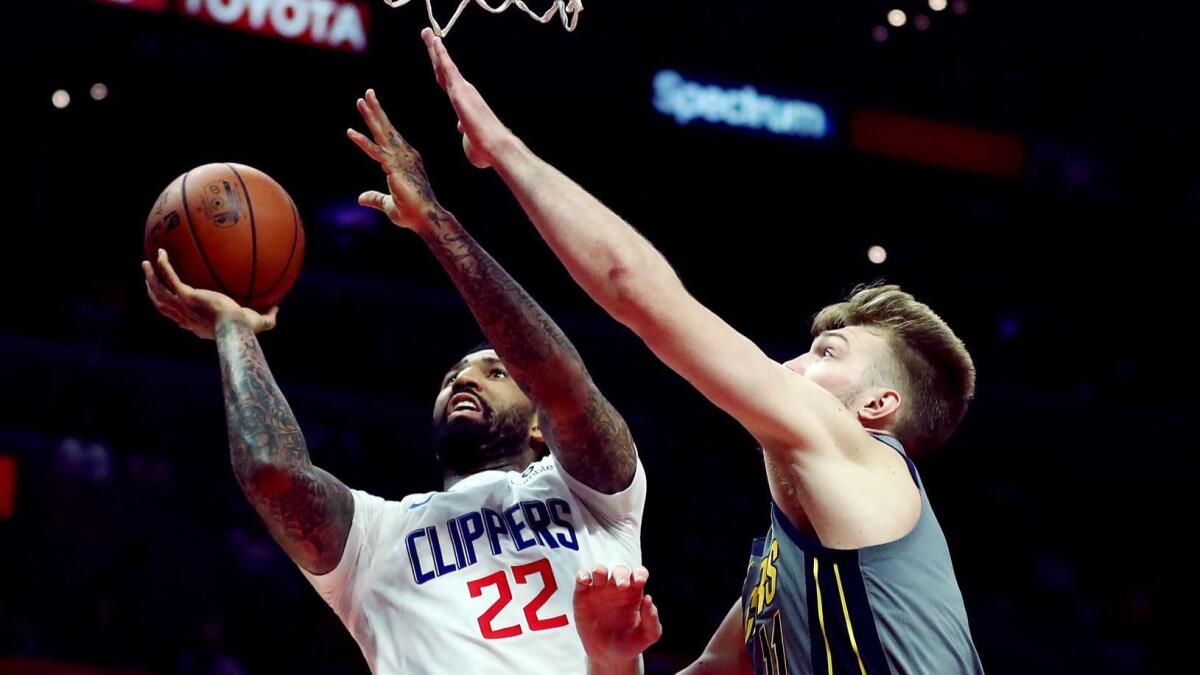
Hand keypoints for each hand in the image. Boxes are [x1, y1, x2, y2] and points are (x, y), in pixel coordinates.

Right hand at [142, 249, 277, 339]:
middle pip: (162, 305)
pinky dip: (163, 265)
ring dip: (150, 278)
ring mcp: (182, 305)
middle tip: (150, 280)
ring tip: (146, 264)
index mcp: (196, 323)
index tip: (174, 302)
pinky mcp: (185, 295)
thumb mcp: (258, 323)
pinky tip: (160, 252)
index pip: (180, 318)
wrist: (234, 327)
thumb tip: (277, 308)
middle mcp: (185, 316)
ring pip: (158, 291)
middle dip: (153, 292)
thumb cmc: (245, 329)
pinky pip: (169, 276)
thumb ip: (268, 317)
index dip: (174, 311)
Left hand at [347, 88, 443, 231]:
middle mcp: (405, 156)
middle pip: (387, 129)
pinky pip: (374, 152)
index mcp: (405, 161)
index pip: (390, 138)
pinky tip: (350, 132)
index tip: (371, 109)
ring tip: (362, 99)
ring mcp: (400, 160)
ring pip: (381, 133)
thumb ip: (375, 198)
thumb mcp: (389, 205)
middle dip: (376, 111)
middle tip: (367, 93)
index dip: (380, 123)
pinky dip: (362, 141)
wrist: (426, 218)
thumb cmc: (412, 213)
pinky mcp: (393, 168)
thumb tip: (360, 198)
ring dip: (371, 116)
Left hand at [422, 27, 518, 169]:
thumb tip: (464, 131)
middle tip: (430, 38)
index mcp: (466, 106)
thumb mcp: (471, 143)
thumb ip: (466, 135)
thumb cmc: (485, 150)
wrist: (496, 147)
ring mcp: (462, 91)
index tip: (439, 65)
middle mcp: (465, 94)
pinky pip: (447, 68)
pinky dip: (440, 54)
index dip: (444, 75)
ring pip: (445, 66)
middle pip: (446, 72)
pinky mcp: (459, 90)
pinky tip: (434, 41)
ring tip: (427, 33)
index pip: (451, 88)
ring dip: (435, 49)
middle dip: (437, 55)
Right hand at [574, 564, 661, 672]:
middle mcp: (617, 587)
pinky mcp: (583, 596)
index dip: (639, 573)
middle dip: (621, 574)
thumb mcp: (647, 635)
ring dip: (600, 570)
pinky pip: (582, 580)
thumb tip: (648, 599)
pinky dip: (582, 576)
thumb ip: (652, 619)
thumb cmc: (631, 643)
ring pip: (599, 570)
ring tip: (601, 576)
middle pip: (620, 571)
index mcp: (634, 592)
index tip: (639, 581)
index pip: (638, 574)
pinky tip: (585, 581)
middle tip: (622, 586)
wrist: (609, 657)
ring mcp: (599, 590)